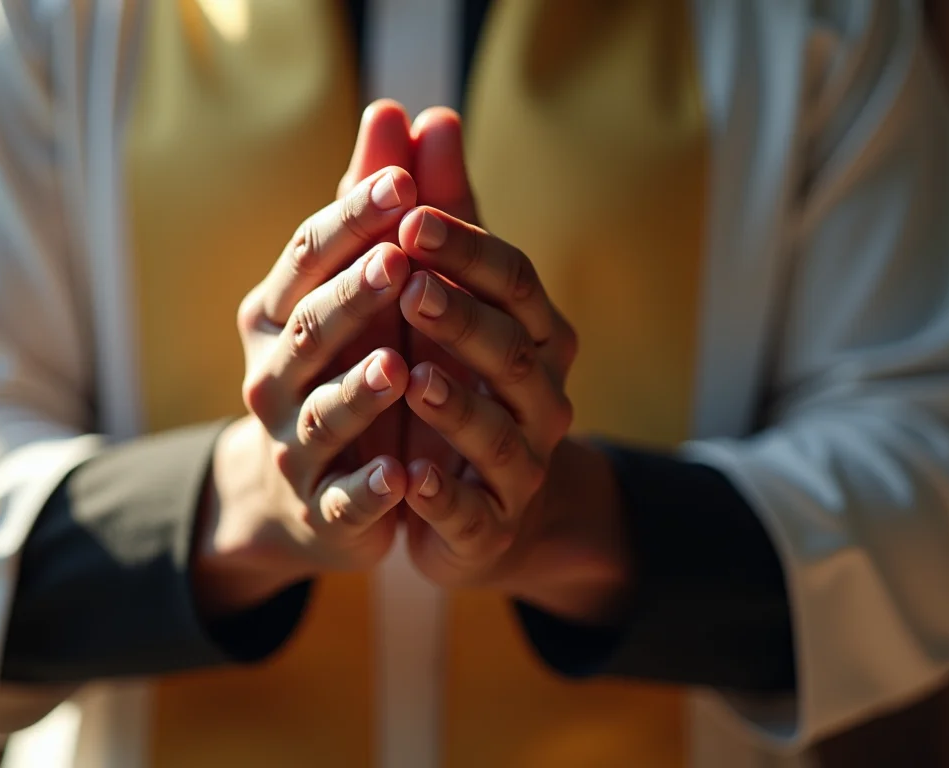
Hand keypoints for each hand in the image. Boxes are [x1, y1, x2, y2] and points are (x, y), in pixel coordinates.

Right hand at [193, 107, 417, 616]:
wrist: (306, 487)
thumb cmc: (343, 360)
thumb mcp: (357, 284)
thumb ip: (375, 206)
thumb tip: (398, 109)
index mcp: (279, 313)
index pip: (307, 256)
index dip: (350, 221)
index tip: (399, 183)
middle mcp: (274, 375)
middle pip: (308, 331)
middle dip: (351, 298)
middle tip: (398, 264)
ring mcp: (294, 444)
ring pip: (322, 415)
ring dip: (357, 393)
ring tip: (396, 367)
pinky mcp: (323, 507)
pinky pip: (342, 499)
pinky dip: (367, 491)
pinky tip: (402, 478)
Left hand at [395, 109, 630, 621]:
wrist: (481, 501)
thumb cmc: (456, 377)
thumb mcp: (445, 295)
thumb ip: (437, 213)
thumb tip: (424, 114)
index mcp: (535, 334)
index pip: (514, 281)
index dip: (468, 248)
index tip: (409, 215)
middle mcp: (541, 396)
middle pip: (513, 352)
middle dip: (462, 317)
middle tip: (408, 282)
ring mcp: (520, 465)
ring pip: (499, 432)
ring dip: (456, 405)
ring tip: (410, 376)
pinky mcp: (487, 524)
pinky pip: (472, 511)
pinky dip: (446, 496)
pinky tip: (412, 478)